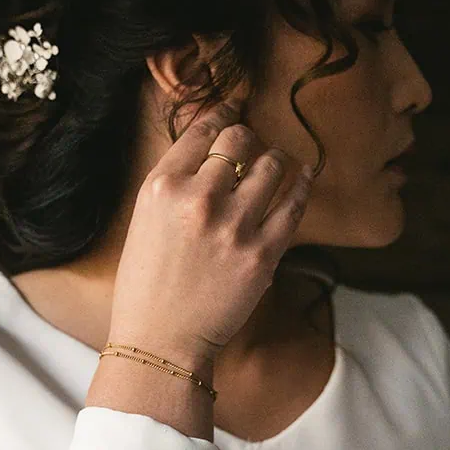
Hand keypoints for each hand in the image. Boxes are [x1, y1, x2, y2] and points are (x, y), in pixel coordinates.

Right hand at [108, 96, 312, 368]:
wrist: (160, 341)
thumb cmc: (147, 285)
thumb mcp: (145, 220)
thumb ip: (176, 182)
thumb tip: (215, 147)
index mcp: (161, 187)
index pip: (202, 129)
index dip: (223, 111)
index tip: (235, 108)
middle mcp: (198, 199)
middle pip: (239, 139)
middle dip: (248, 139)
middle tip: (251, 148)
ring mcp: (234, 227)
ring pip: (271, 165)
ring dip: (275, 161)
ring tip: (274, 166)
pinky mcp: (263, 254)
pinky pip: (294, 205)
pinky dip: (301, 185)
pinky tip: (304, 176)